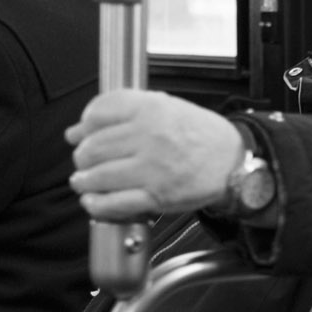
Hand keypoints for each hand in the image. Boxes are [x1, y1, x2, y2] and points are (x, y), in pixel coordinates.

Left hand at [66, 89, 242, 220]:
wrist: (232, 160)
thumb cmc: (200, 135)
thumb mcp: (165, 107)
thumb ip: (123, 112)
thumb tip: (79, 129)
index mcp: (150, 109)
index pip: (98, 114)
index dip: (83, 126)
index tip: (80, 135)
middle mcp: (149, 136)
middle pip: (93, 148)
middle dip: (82, 158)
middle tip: (84, 162)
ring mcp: (153, 168)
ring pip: (99, 176)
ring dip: (84, 182)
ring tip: (84, 182)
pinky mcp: (158, 195)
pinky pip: (115, 203)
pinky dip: (97, 205)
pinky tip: (93, 201)